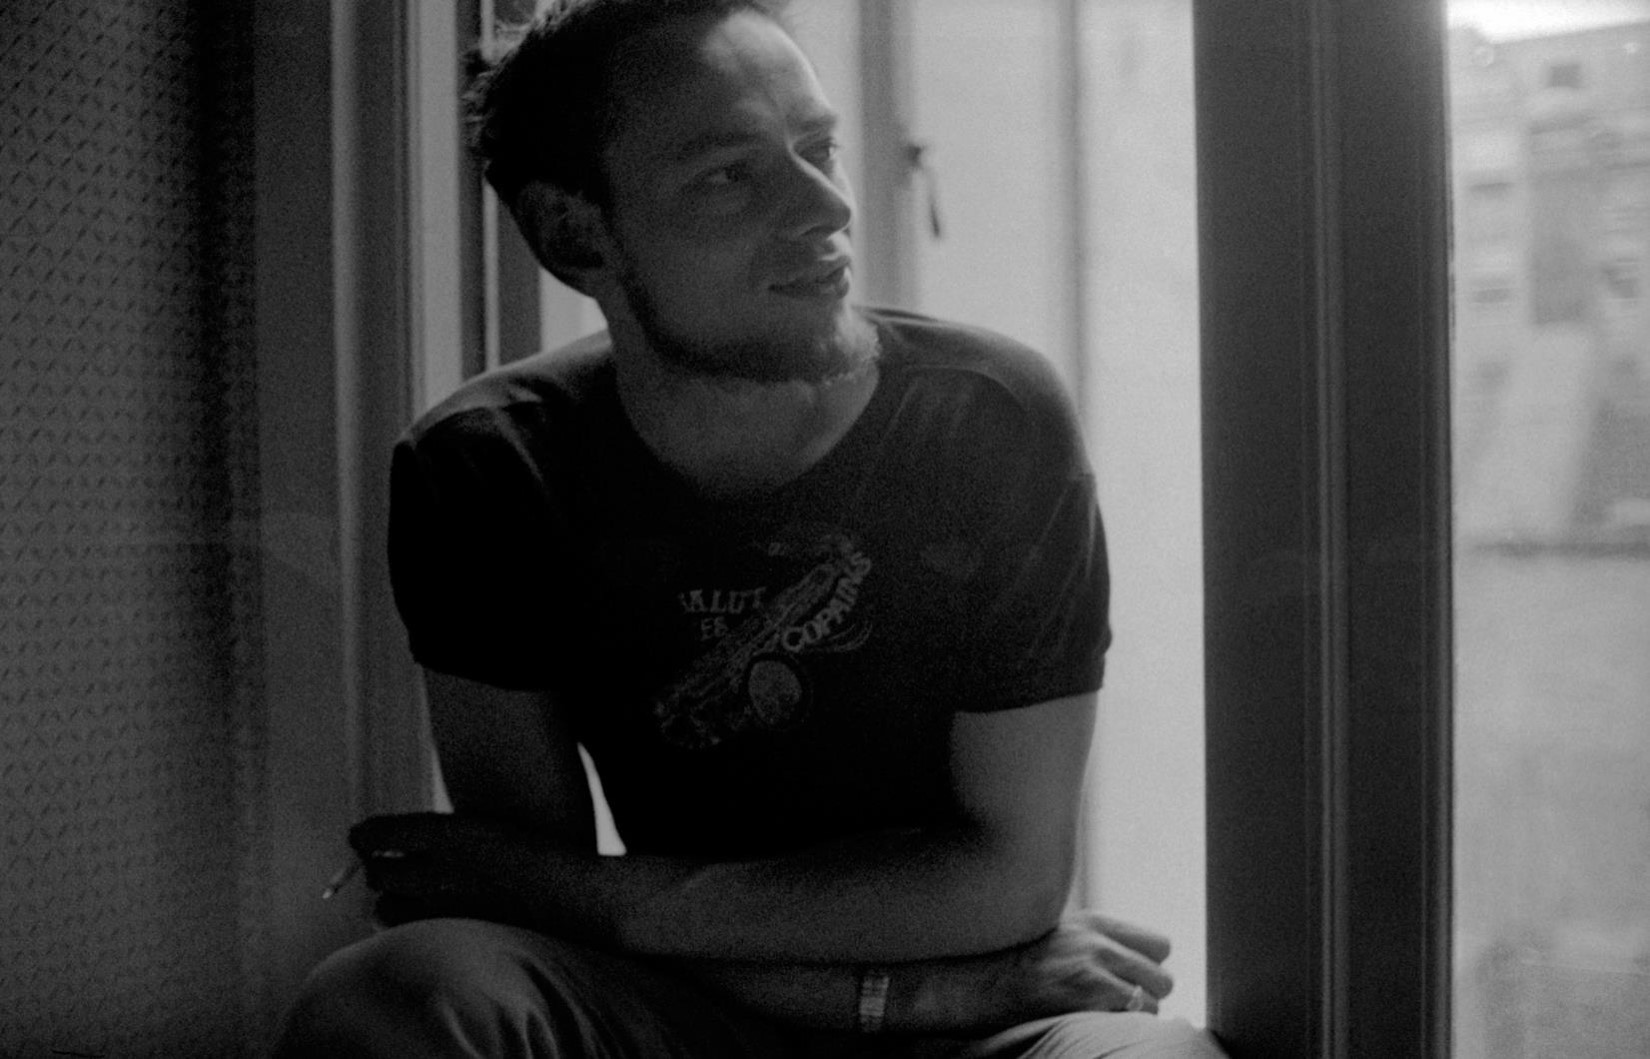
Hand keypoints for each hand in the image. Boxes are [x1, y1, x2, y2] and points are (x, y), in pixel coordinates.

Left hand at [346, 811, 537, 927]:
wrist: (572, 894)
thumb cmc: (526, 855)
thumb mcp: (481, 830)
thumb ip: (434, 839)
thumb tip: (380, 849)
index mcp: (453, 834)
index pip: (380, 835)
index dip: (364, 835)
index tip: (362, 836)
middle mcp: (445, 871)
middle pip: (379, 872)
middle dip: (379, 869)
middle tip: (390, 866)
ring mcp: (446, 910)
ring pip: (384, 909)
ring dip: (390, 900)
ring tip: (412, 894)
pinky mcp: (451, 939)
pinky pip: (407, 933)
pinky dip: (407, 925)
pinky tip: (427, 916)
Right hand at [935, 911, 1174, 1029]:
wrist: (982, 985)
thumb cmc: (1021, 966)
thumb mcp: (1064, 936)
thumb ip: (1101, 942)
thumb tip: (1146, 961)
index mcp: (1096, 924)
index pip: (1161, 945)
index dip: (1149, 968)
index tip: (1131, 980)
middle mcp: (1099, 943)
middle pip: (1163, 978)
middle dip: (1147, 996)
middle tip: (1118, 1005)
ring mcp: (1094, 972)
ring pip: (1152, 1005)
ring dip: (1133, 1016)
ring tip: (1102, 1016)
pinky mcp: (1089, 1001)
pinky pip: (1133, 1021)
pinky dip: (1120, 1028)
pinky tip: (1094, 1024)